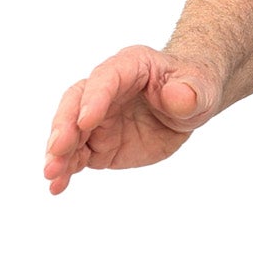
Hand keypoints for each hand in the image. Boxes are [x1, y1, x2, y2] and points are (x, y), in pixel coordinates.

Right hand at [43, 44, 222, 195]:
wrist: (188, 104)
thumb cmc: (194, 87)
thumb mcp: (202, 88)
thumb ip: (190, 92)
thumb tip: (180, 96)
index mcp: (129, 66)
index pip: (106, 78)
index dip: (94, 98)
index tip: (86, 121)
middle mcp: (105, 90)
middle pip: (76, 103)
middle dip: (65, 125)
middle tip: (57, 149)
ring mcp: (99, 118)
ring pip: (71, 132)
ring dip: (59, 153)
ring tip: (51, 174)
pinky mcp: (98, 143)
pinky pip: (77, 156)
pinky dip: (66, 170)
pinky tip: (57, 186)